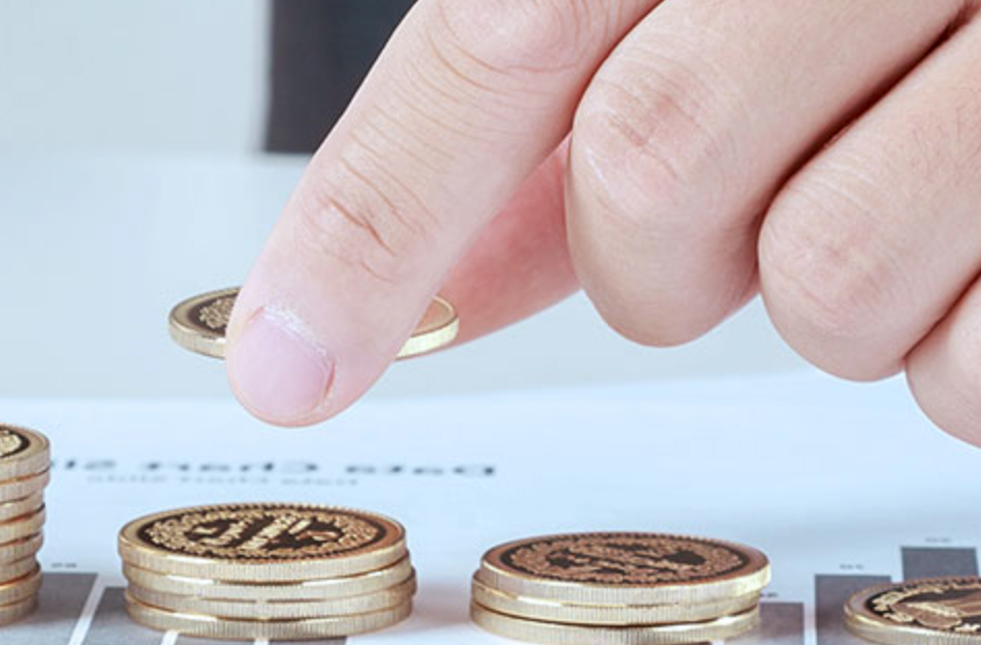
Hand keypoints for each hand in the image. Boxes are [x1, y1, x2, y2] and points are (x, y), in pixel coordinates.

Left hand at [230, 0, 980, 443]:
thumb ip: (574, 86)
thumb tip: (445, 269)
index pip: (497, 43)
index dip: (374, 217)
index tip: (289, 362)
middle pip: (654, 172)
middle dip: (650, 253)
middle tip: (725, 220)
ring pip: (826, 280)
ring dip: (826, 303)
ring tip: (899, 197)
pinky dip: (962, 352)